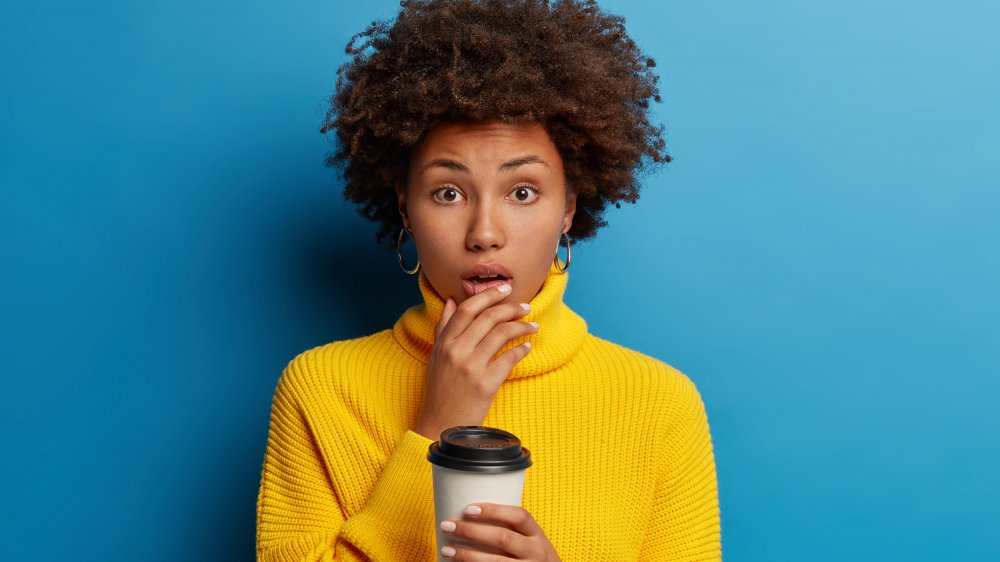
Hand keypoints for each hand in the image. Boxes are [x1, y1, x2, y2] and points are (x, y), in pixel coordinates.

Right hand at [413, 283, 537, 439]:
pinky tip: (527, 347)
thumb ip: (443, 328)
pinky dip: (521, 350)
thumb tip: (452, 302)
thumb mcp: (436, 357)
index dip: (488, 295)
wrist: (442, 425)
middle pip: (488, 317)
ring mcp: (471, 367)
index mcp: (444, 343)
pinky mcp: (485, 384)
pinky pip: (509, 359)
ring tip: (533, 326)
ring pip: (501, 334)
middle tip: (526, 306)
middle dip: (511, 307)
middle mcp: (456, 352)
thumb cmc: (440, 391)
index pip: (468, 309)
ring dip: (522, 327)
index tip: (505, 289)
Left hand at [439, 503, 560, 560]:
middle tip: (448, 525)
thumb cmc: (535, 558)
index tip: (468, 509)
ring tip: (447, 550)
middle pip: (502, 537)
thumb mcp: (532, 542)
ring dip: (467, 555)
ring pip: (494, 561)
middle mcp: (535, 552)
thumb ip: (512, 531)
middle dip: (472, 531)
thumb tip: (470, 515)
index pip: (518, 516)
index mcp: (537, 535)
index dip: (493, 510)